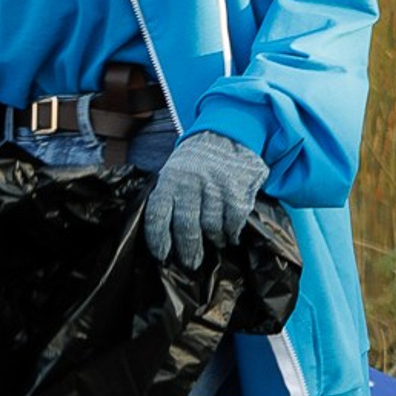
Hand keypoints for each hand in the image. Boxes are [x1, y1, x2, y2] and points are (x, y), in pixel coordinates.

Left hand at [143, 131, 268, 271]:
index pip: (157, 217)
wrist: (227, 132)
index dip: (158, 241)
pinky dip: (233, 231)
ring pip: (211, 226)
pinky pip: (234, 220)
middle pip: (186, 227)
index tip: (163, 257)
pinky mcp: (238, 188)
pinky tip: (231, 236)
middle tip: (191, 264)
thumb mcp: (174, 171)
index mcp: (169, 181)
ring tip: (215, 244)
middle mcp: (190, 184)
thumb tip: (163, 234)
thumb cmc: (196, 160)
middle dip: (188, 250)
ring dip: (214, 239)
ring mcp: (215, 186)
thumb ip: (168, 197)